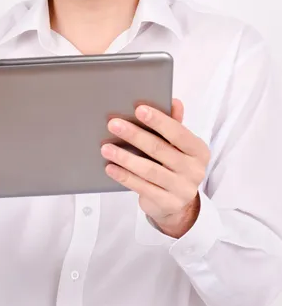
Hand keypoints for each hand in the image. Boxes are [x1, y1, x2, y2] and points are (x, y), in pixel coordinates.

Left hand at [101, 99, 209, 237]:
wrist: (178, 204)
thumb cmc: (175, 165)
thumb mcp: (179, 146)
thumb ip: (175, 124)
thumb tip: (174, 102)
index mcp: (199, 151)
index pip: (178, 133)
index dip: (159, 121)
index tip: (139, 109)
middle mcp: (194, 170)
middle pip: (159, 149)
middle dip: (135, 135)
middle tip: (114, 125)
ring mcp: (182, 189)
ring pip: (149, 170)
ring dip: (125, 157)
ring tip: (106, 148)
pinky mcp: (168, 203)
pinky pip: (142, 187)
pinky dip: (124, 176)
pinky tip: (110, 167)